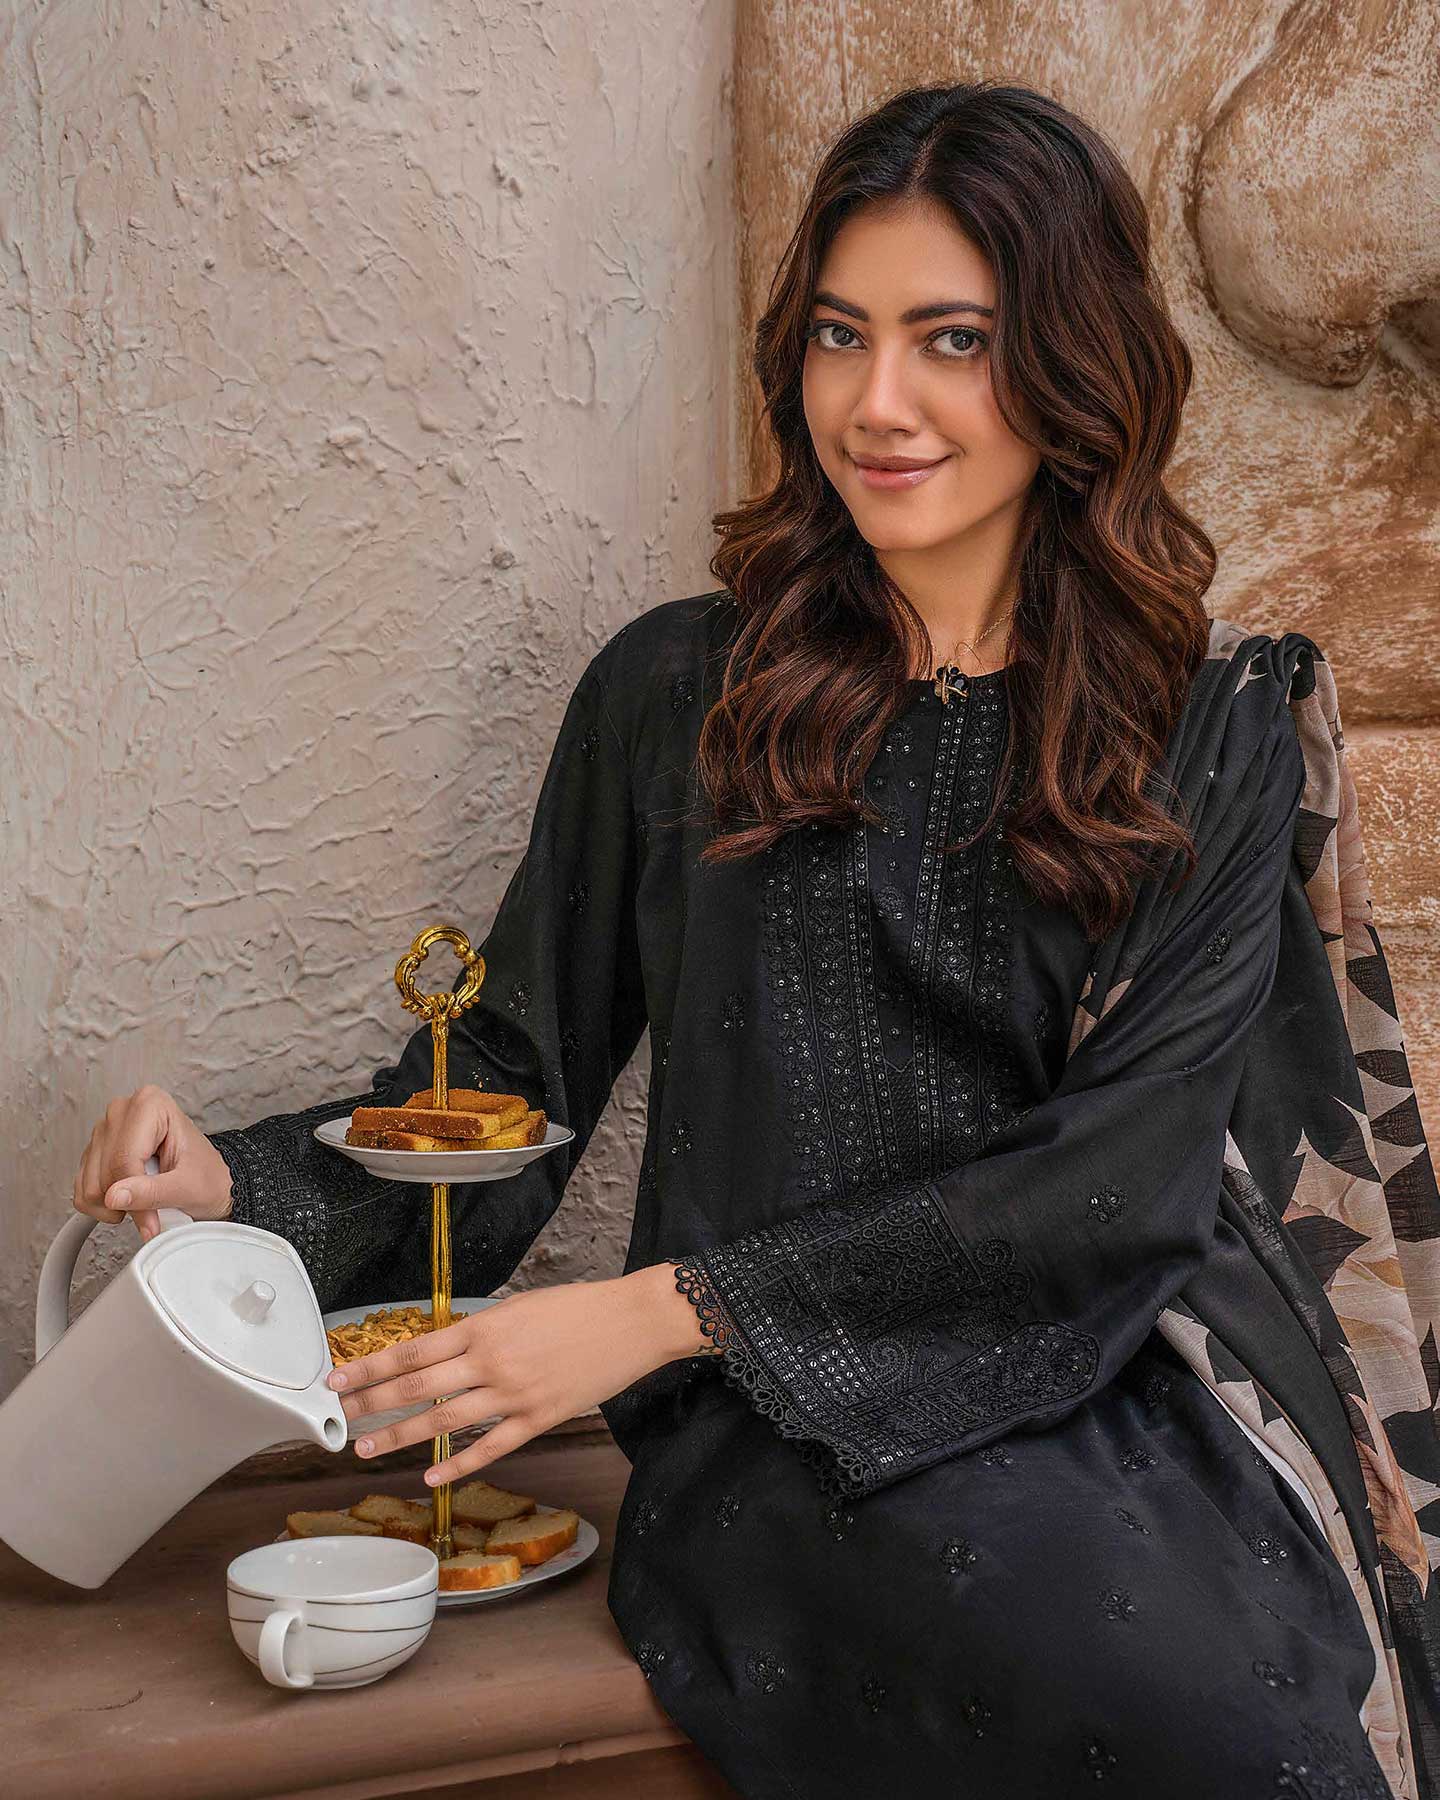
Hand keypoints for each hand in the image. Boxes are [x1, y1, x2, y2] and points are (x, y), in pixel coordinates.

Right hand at [73, 1085, 233, 1243]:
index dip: (135, 1198)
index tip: (151, 1222)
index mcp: (150, 1104)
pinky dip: (101, 1206)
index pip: (125, 1160)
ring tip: (144, 1201)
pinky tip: (127, 1200)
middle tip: (154, 1209)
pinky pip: (81, 1189)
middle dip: (127, 1201)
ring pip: (90, 1184)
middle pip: (105, 1171)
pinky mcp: (94, 1152)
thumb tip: (114, 1197)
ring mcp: (105, 1130)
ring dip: (113, 1205)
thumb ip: (152, 1192)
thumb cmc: (206, 1177)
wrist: (209, 1182)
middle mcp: (122, 1111)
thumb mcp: (187, 1187)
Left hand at [327, 1264, 707, 1484]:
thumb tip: (444, 1353)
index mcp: (484, 1328)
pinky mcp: (538, 1418)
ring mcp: (514, 1393)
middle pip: (417, 1386)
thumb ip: (481, 1333)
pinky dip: (458, 1464)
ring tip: (366, 1448)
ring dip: (400, 1435)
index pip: (412, 1350)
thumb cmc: (578, 1308)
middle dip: (372, 1402)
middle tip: (339, 1417)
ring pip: (444, 1421)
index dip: (371, 1367)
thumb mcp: (520, 1308)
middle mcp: (491, 1361)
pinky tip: (431, 1476)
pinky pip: (491, 1446)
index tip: (338, 1378)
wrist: (631, 1321)